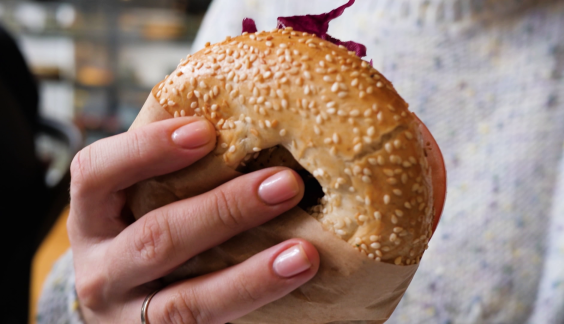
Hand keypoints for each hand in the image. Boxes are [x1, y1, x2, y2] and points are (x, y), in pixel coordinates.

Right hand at [68, 117, 319, 322]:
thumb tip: (242, 109)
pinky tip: (291, 281)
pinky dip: (254, 302)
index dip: (146, 149)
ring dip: (250, 275)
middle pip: (156, 238)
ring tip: (304, 254)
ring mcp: (130, 314)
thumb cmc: (144, 228)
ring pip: (188, 301)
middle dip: (224, 210)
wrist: (123, 303)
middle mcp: (101, 268)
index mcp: (92, 215)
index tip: (205, 131)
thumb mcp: (140, 198)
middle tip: (285, 184)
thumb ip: (172, 168)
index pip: (96, 173)